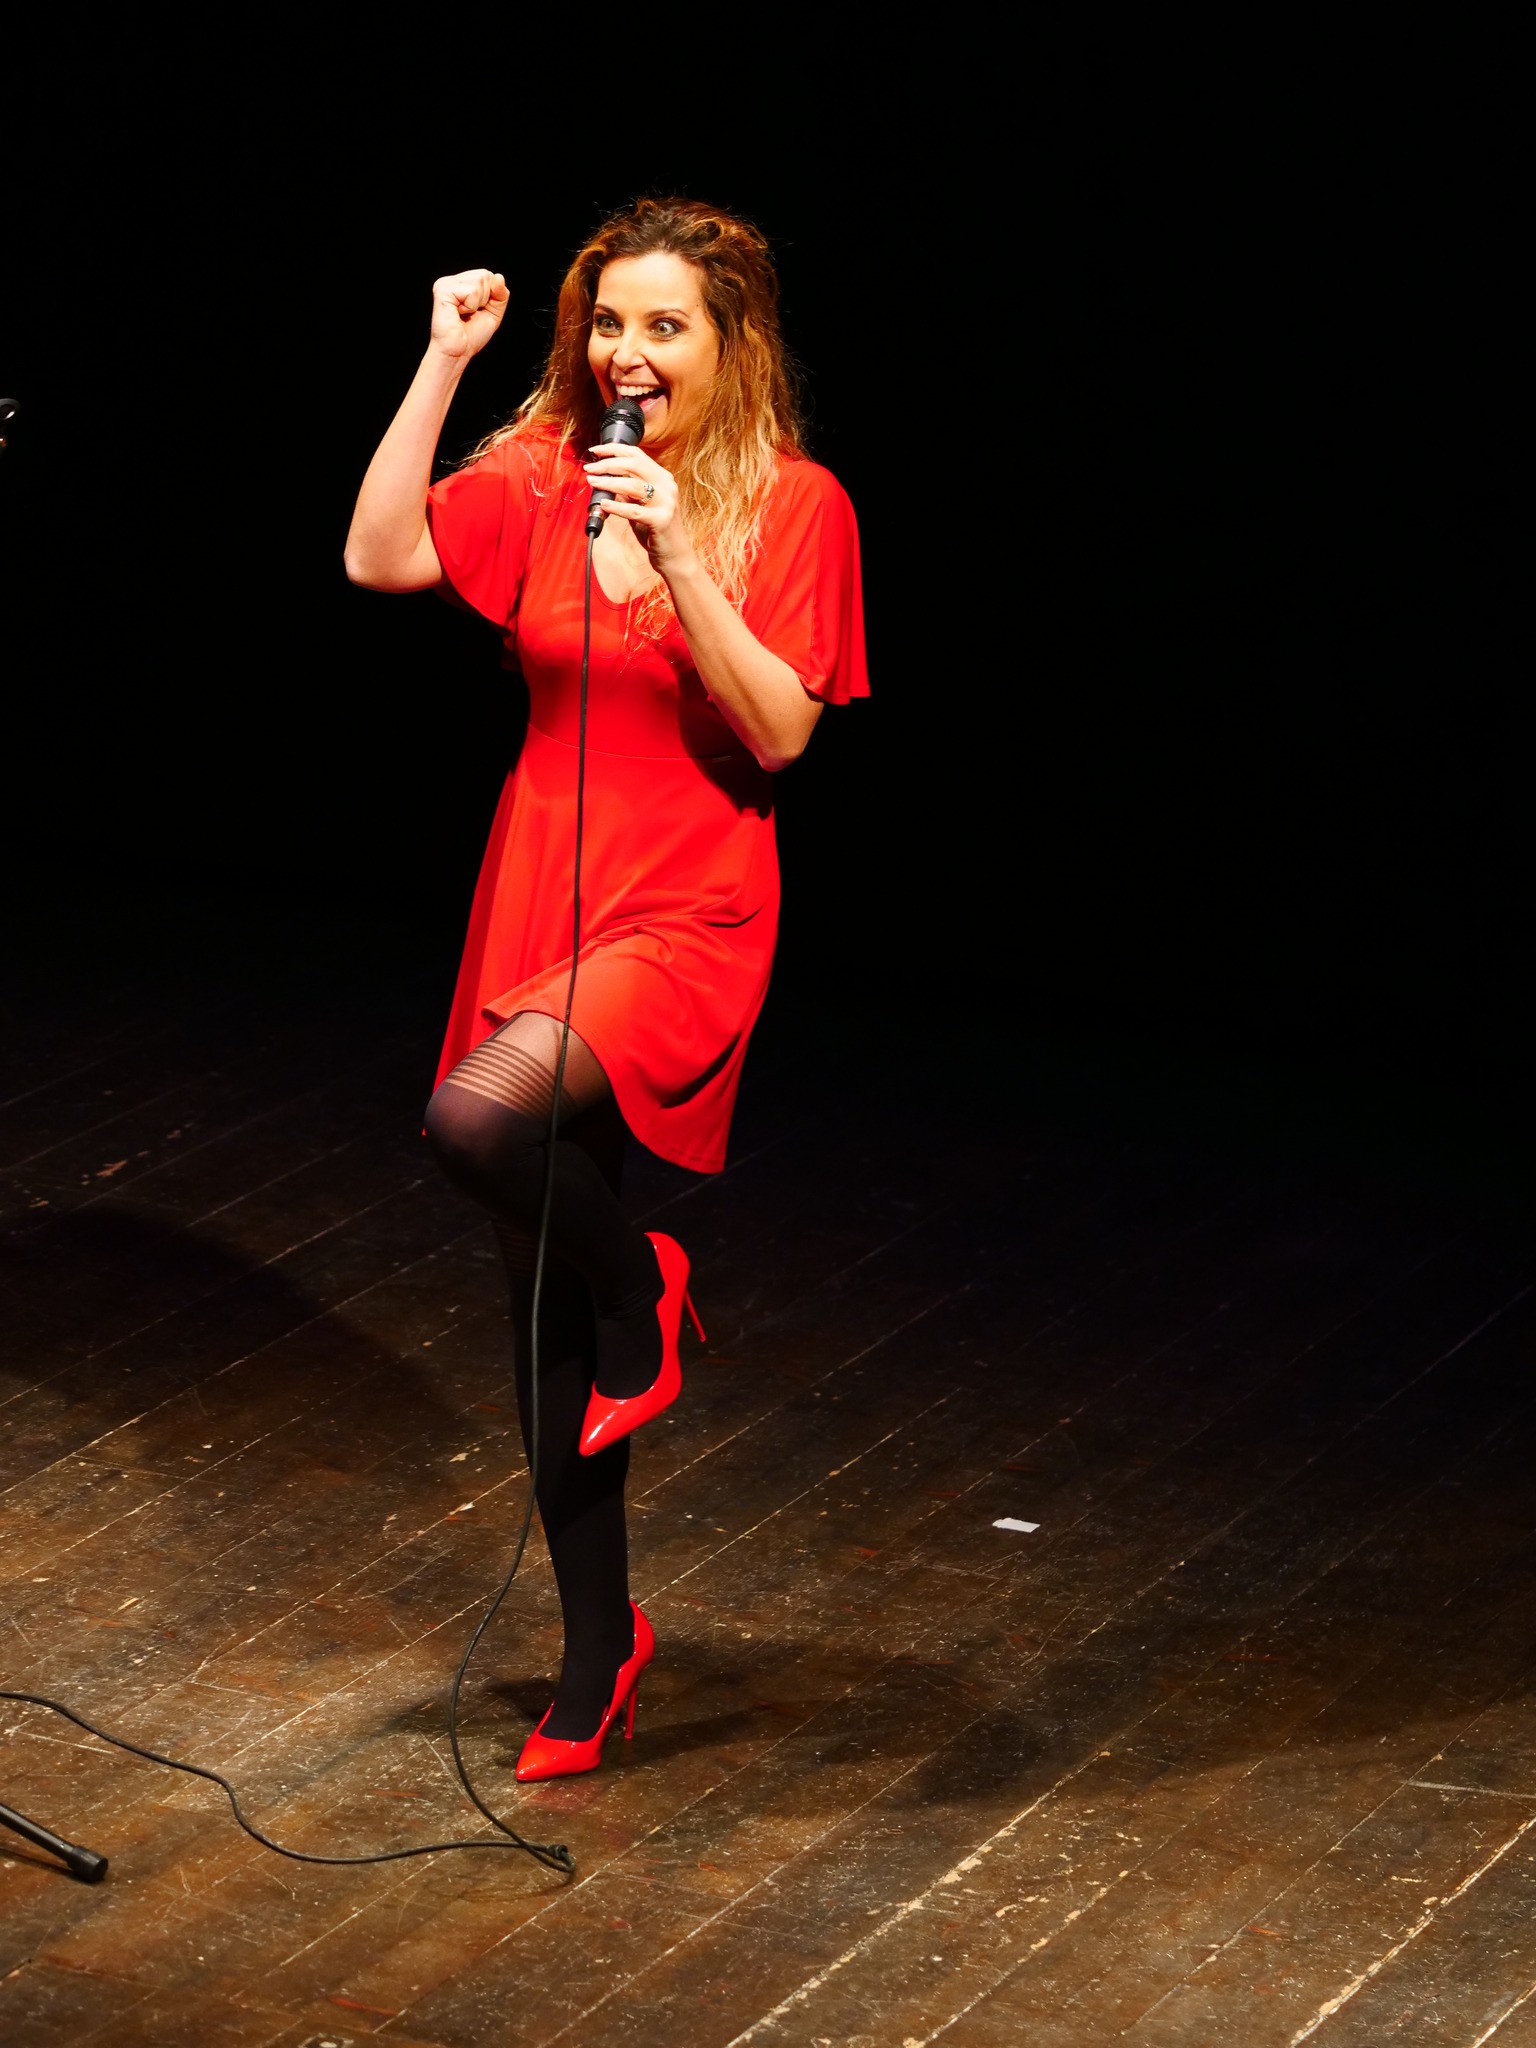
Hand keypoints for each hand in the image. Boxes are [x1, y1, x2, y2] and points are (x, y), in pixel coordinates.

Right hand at [429, 268, 508, 362]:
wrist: (458, 352)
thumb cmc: (471, 336)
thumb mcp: (494, 312)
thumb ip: (500, 294)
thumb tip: (499, 277)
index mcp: (461, 283)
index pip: (488, 275)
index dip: (491, 295)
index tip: (478, 311)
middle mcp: (452, 281)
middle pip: (484, 274)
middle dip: (485, 298)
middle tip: (470, 314)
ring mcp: (446, 284)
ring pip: (479, 281)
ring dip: (477, 303)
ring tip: (464, 314)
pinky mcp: (443, 290)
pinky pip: (471, 291)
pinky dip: (471, 306)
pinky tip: (458, 313)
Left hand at [582, 444, 695, 572]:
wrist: (674, 556)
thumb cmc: (655, 530)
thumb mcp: (640, 506)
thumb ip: (626, 492)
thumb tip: (603, 478)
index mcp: (663, 478)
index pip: (637, 454)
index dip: (614, 449)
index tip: (594, 451)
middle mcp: (667, 486)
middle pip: (634, 464)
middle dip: (608, 464)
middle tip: (589, 469)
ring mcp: (666, 503)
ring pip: (634, 485)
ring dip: (609, 482)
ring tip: (592, 482)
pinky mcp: (661, 521)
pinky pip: (634, 511)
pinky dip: (616, 507)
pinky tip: (603, 505)